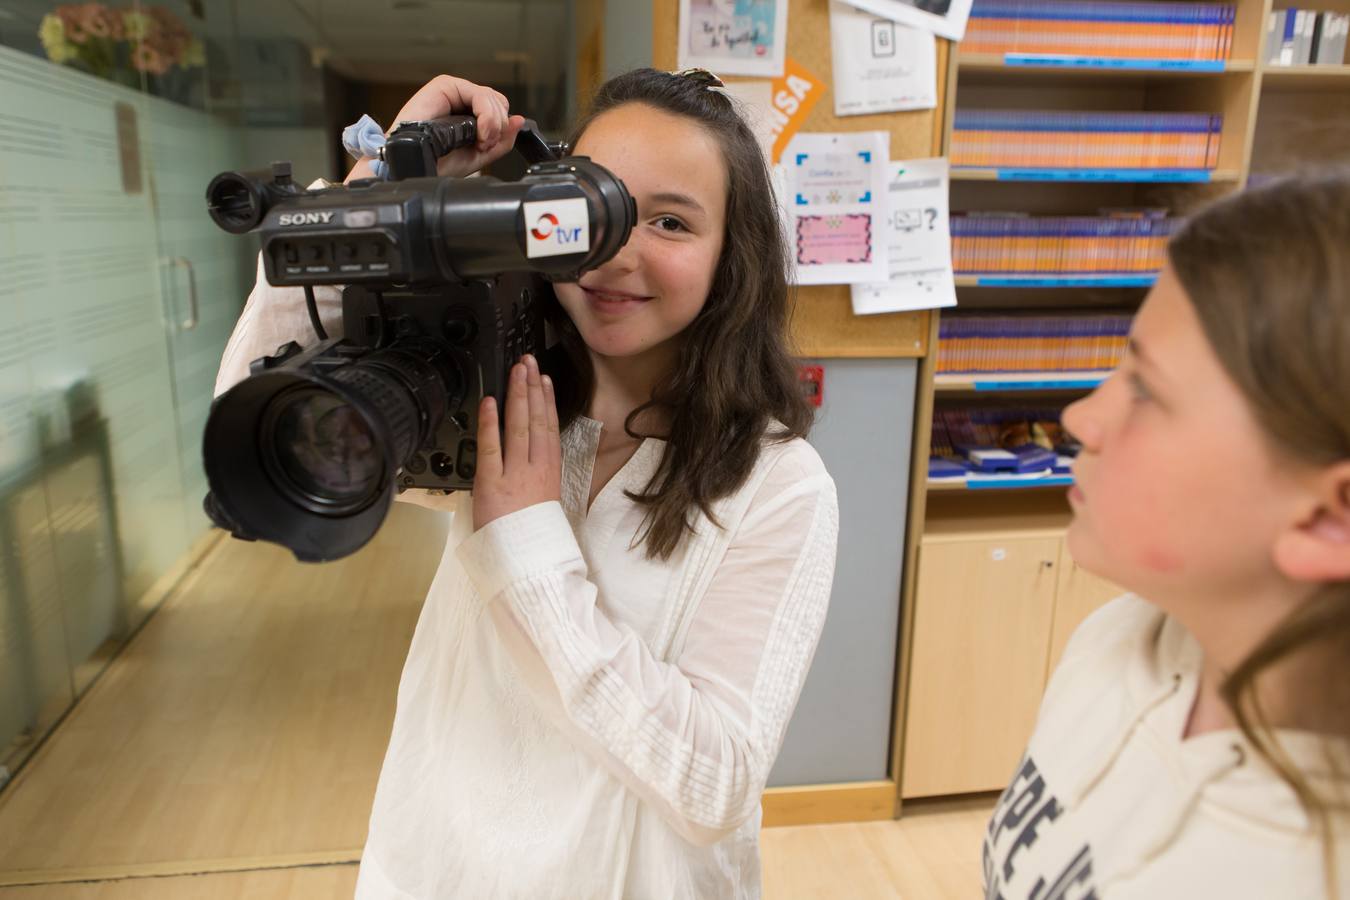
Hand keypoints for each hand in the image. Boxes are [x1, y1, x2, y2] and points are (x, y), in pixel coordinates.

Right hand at [345, 74, 526, 183]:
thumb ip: (501, 140)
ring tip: (478, 140)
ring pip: (493, 98)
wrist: (415, 163)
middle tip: (483, 144)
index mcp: (468, 113)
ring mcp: (454, 91)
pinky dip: (486, 116)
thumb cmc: (437, 161)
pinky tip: (478, 131)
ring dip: (493, 124)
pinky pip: (480, 94)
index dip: (501, 128)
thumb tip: (519, 120)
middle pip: (500, 102)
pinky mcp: (445, 85)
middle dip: (498, 127)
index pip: (500, 110)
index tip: (488, 146)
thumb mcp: (479, 155)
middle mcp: (462, 99)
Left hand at [472, 354, 561, 530]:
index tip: (543, 379)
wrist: (527, 561)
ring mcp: (515, 474)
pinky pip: (491, 447)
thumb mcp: (543, 499)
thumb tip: (531, 453)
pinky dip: (490, 423)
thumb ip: (537, 473)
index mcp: (550, 471)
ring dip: (517, 395)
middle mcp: (536, 467)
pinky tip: (490, 402)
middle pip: (536, 419)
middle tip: (528, 362)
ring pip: (519, 426)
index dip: (546, 400)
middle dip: (531, 388)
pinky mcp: (492, 483)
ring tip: (516, 372)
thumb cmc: (531, 535)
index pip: (549, 426)